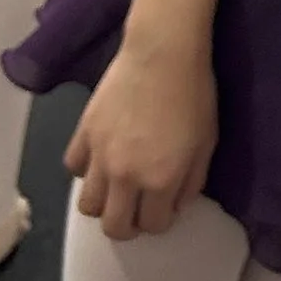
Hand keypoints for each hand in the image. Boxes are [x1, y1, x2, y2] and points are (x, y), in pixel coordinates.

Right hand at [66, 34, 216, 238]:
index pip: (153, 225)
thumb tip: (176, 205)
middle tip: (137, 211)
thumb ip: (192, 182)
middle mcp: (125, 176)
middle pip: (114, 227)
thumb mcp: (207, 143)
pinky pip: (74, 168)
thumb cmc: (194, 95)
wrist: (162, 54)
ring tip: (116, 189)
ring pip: (87, 206)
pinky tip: (100, 159)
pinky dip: (85, 170)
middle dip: (128, 226)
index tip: (164, 208)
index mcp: (160, 181)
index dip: (160, 221)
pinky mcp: (83, 134)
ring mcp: (100, 157)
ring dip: (103, 204)